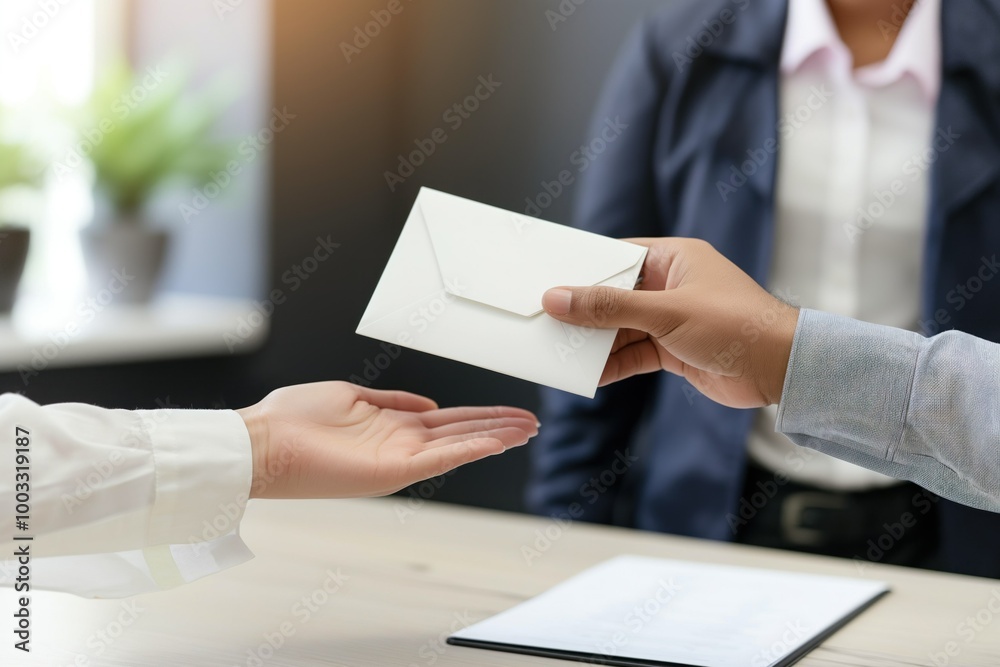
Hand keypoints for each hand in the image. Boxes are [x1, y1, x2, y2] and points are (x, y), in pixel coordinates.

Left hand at [237, 382, 537, 498]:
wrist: (261, 441)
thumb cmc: (294, 418)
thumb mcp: (351, 396)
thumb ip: (392, 402)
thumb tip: (428, 404)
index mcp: (392, 426)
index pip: (448, 421)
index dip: (481, 416)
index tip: (510, 413)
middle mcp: (400, 445)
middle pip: (461, 433)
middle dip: (498, 427)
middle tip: (532, 423)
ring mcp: (398, 460)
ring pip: (458, 446)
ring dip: (494, 437)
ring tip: (527, 430)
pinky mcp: (390, 472)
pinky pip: (439, 458)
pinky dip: (470, 450)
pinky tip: (496, 442)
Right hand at [541, 238, 798, 407]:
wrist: (780, 369)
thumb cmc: (735, 324)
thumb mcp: (665, 312)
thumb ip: (610, 307)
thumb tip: (559, 299)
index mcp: (673, 259)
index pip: (617, 258)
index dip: (583, 270)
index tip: (549, 281)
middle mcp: (670, 286)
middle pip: (614, 296)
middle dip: (584, 312)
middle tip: (547, 321)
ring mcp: (671, 320)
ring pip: (621, 329)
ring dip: (595, 342)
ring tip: (561, 352)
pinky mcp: (673, 350)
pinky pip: (633, 355)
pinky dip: (612, 365)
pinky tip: (590, 375)